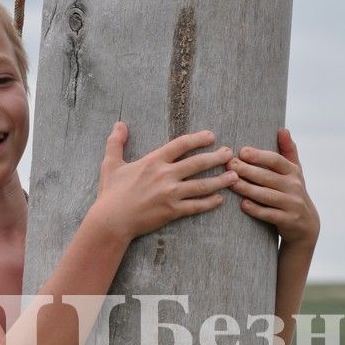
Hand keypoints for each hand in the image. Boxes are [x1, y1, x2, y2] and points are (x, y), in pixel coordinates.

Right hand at [91, 122, 235, 240]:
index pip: (181, 144)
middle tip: (229, 153)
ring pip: (202, 185)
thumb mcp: (110, 164)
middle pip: (197, 163)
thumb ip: (116, 143)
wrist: (112, 220)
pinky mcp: (172, 211)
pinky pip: (196, 206)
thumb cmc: (111, 193)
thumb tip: (119, 124)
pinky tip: (220, 200)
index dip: (198, 138)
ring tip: (234, 176)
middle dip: (216, 157)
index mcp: (153, 161)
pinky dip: (209, 203)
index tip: (212, 136)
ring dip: (220, 180)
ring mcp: (171, 194)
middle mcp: (166, 175)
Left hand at [227, 128, 319, 248]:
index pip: (276, 160)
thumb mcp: (294, 171)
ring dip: (247, 189)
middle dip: (247, 171)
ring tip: (230, 183)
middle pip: (268, 177)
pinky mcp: (288, 220)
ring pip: (266, 195)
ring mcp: (292, 204)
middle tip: (229, 165)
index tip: (241, 151)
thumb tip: (283, 129)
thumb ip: (288, 150)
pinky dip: (256, 209)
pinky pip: (269, 214)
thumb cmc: (292, 191)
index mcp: (293, 171)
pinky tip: (242, 204)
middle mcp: (294, 186)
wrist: (306, 224)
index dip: (259, 156)